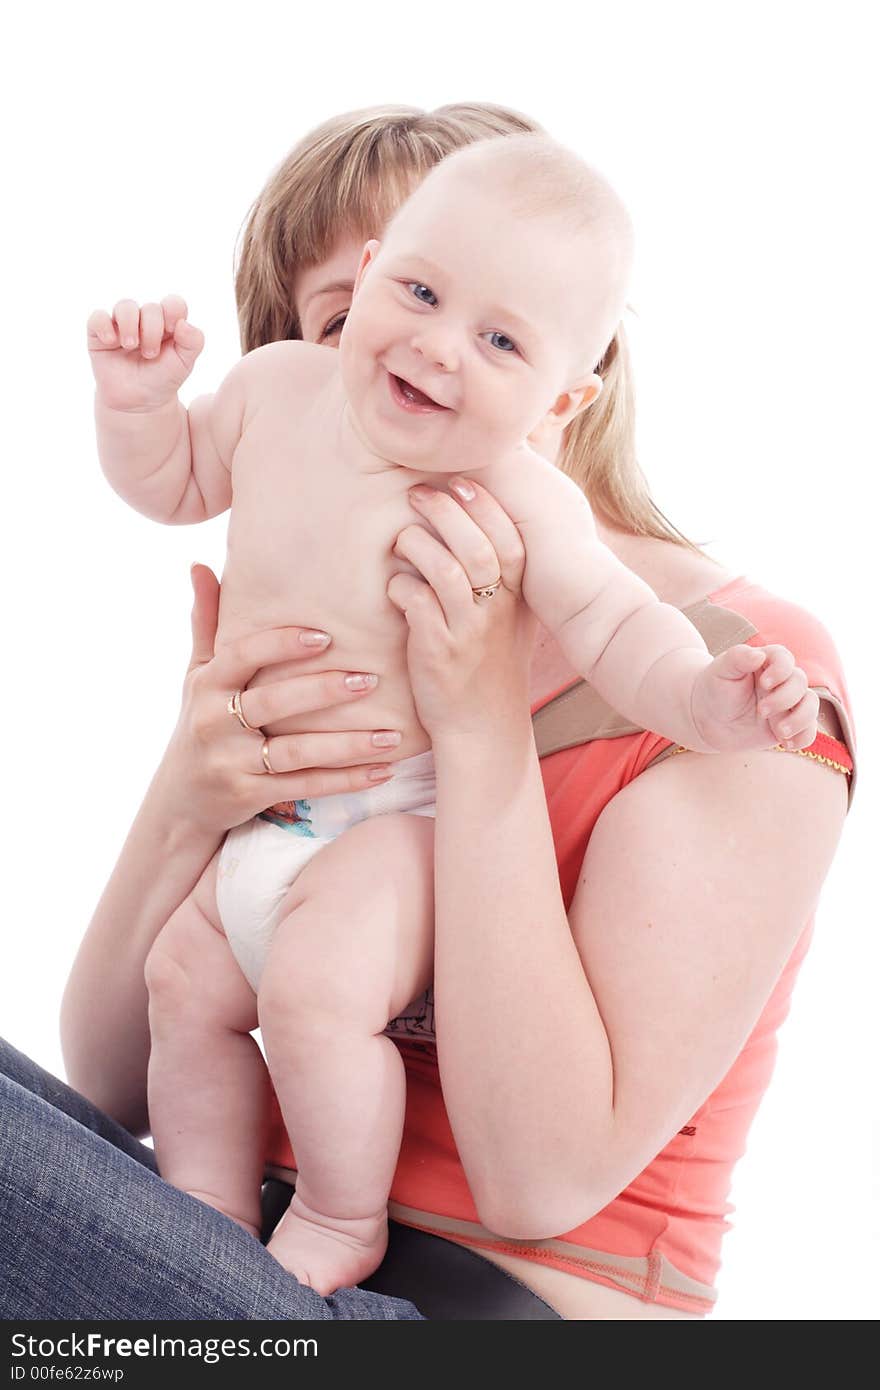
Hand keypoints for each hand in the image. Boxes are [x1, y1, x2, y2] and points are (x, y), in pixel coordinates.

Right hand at [86, 294, 203, 411]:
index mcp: (168, 323)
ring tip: (131, 346)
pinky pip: (97, 317)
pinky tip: (111, 342)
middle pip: (150, 308)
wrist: (138, 403)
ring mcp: (122, 325)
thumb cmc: (162, 379)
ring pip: (124, 306)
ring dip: (130, 325)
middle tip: (151, 355)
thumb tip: (184, 323)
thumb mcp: (185, 363)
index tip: (172, 332)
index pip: (173, 304)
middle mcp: (145, 320)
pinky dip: (104, 326)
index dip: (173, 313)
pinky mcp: (100, 334)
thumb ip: (194, 341)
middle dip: (152, 331)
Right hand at [164, 564, 404, 833]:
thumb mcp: (196, 676)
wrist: (179, 802)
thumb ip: (206, 624)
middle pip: (274, 703)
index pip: (242, 656)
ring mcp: (231, 763)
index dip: (281, 644)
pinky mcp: (249, 796)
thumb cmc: (200, 725)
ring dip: (348, 745)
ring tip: (391, 735)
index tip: (325, 636)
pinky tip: (382, 770)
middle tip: (371, 679)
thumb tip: (199, 565)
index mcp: (207, 685)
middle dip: (324, 691)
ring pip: (297, 752)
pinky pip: (305, 787)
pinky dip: (346, 781)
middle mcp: (215, 723)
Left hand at [387, 478, 534, 740]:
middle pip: (475, 546)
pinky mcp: (437, 651)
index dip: (485, 506)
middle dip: (444, 511)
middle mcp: (496, 611)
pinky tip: (395, 590)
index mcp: (518, 598)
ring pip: (443, 570)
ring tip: (401, 541)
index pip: (510, 540)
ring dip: (416, 545)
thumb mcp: (512, 619)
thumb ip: (504, 576)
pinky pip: (414, 603)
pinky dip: (399, 587)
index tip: (461, 483)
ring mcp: (467, 631)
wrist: (483, 726)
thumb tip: (479, 522)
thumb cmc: (491, 663)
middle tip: (417, 494)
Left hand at [691, 644, 818, 752]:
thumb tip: (758, 655)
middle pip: (800, 682)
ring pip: (811, 705)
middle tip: (761, 711)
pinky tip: (786, 743)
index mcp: (766, 662)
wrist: (707, 719)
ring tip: (780, 731)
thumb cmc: (714, 689)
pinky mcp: (789, 724)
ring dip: (800, 719)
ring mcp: (788, 703)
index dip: (781, 670)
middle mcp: (781, 681)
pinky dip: (804, 737)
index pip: (785, 658)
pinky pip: (808, 730)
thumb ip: (738, 658)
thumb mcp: (721, 671)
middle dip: (784, 699)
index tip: (764, 683)